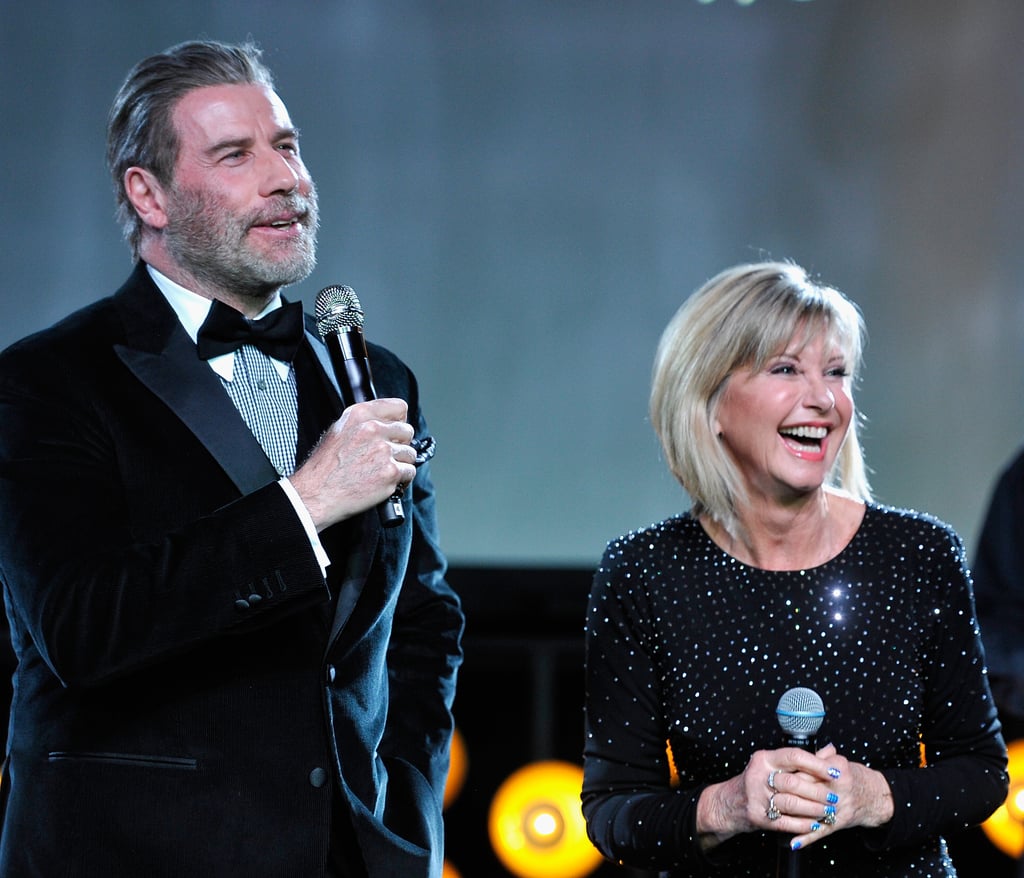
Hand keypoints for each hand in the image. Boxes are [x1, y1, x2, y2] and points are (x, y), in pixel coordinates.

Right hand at [289, 397, 416, 529]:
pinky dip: (402, 479)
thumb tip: (386, 422)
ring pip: (410, 453)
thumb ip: (363, 422)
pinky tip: (387, 481)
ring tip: (382, 470)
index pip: (399, 407)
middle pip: (407, 431)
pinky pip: (410, 471)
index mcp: (359, 415)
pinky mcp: (390, 472)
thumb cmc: (325, 467)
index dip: (398, 421)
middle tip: (386, 456)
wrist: (317, 494)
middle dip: (400, 444)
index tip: (394, 431)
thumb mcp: (338, 431)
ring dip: (401, 463)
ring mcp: (383, 450)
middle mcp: (372, 429)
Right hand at [696, 744, 891, 851]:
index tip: (834, 772)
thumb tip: (830, 750)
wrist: (729, 803)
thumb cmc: (756, 782)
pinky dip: (803, 824)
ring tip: (828, 812)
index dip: (816, 764)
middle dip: (818, 791)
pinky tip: (815, 824)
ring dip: (814, 809)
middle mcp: (757, 775)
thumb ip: (802, 760)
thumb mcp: (773, 765)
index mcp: (763, 759)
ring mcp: (756, 796)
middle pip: (794, 782)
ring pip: (791, 803)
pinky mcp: (757, 816)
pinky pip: (786, 822)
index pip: (793, 756)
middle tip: (835, 798)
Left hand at [784, 744, 893, 850]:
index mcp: (836, 771)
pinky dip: (806, 837)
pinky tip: (793, 842)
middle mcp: (838, 790)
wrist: (872, 796)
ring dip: (792, 813)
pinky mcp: (837, 824)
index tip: (775, 774)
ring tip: (774, 810)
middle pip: (806, 791)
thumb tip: (796, 753)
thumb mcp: (836, 761)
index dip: (788, 773)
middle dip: (787, 791)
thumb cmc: (849, 777)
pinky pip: (820, 832)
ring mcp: (838, 808)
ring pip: (810, 812)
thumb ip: (817, 756)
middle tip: (770, 790)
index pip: (806, 771)